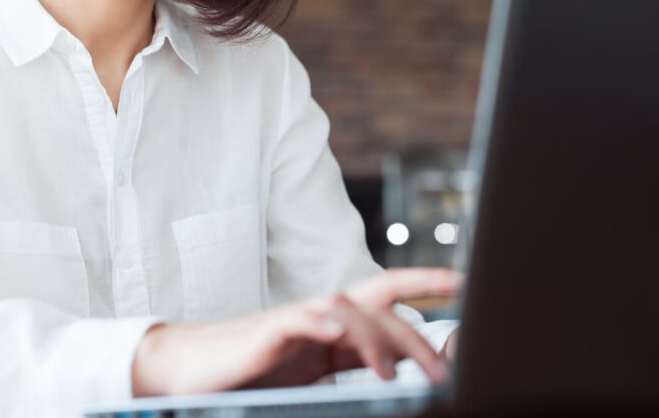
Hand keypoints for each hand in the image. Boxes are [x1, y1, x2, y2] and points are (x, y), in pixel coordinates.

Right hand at [131, 267, 463, 396]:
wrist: (195, 370)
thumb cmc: (255, 371)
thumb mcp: (313, 372)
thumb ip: (350, 364)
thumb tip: (396, 373)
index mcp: (337, 322)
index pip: (390, 294)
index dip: (426, 282)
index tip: (463, 282)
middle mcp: (324, 312)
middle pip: (381, 303)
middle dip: (416, 330)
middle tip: (442, 365)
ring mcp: (299, 317)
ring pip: (350, 311)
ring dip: (377, 341)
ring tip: (394, 376)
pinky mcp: (270, 330)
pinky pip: (304, 320)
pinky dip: (325, 325)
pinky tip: (341, 337)